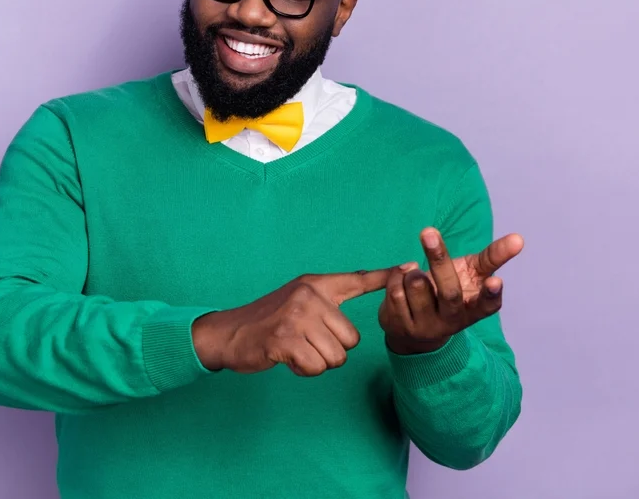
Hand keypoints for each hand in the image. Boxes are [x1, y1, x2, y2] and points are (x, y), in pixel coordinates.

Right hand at [192, 269, 391, 376]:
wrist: (230, 333)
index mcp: (315, 284)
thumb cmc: (270, 320)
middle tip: (307, 342)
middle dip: (333, 350)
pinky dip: (304, 370)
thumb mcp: (299, 299)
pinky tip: (288, 358)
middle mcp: (309, 296)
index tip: (409, 267)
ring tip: (297, 349)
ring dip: (318, 362)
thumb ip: (328, 300)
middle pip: (351, 339)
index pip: (356, 279)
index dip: (384, 276)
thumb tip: (361, 300)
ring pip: (336, 356)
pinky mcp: (286, 340)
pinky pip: (316, 368)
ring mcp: (297, 318)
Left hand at [378, 228, 523, 354]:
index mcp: (473, 309)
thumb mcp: (471, 276)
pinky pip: (396, 289)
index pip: (488, 306)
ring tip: (416, 272)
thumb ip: (492, 258)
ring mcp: (426, 326)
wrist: (415, 330)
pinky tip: (401, 280)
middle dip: (438, 259)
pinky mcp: (401, 326)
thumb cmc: (449, 292)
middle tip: (428, 231)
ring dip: (413, 269)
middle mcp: (452, 321)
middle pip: (448, 290)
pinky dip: (397, 276)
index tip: (495, 281)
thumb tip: (519, 238)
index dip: (491, 295)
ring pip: (416, 284)